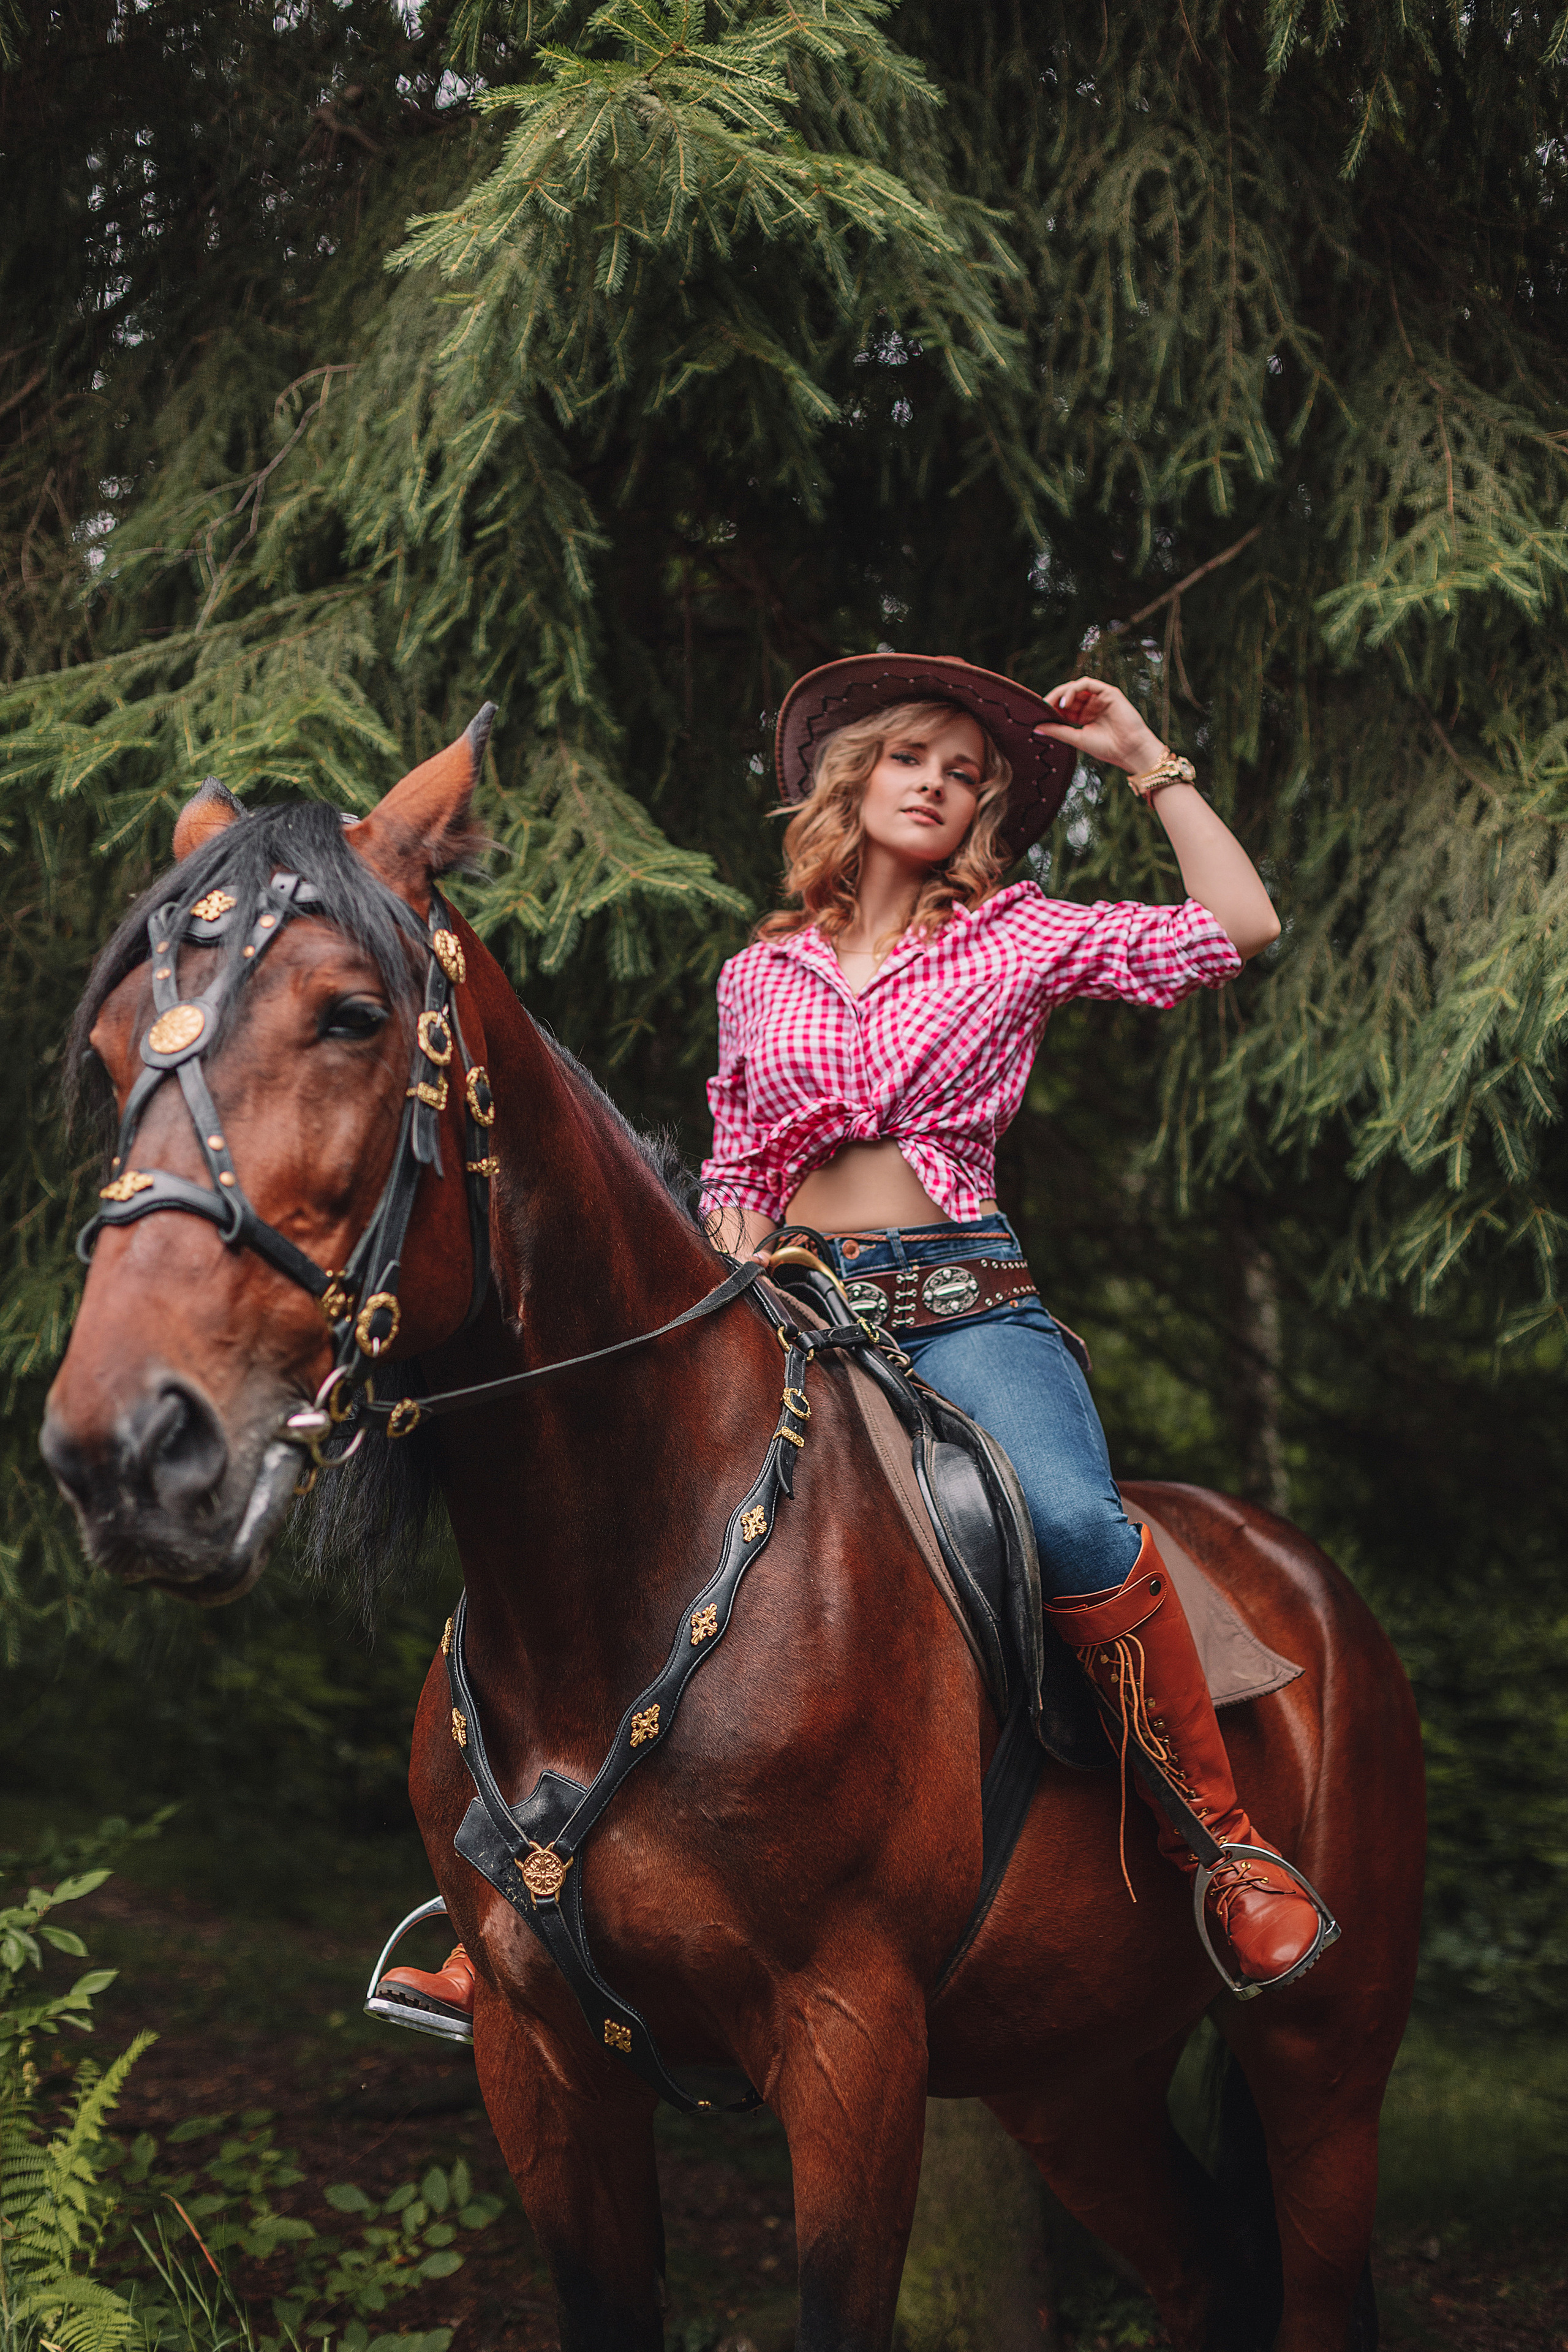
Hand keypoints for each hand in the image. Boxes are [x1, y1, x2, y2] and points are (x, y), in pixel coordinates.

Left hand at [1034, 678, 1166, 777]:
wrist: (1130, 750)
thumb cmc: (1107, 748)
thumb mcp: (1077, 738)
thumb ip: (1058, 731)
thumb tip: (1036, 727)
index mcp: (1084, 716)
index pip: (1063, 707)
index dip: (1050, 708)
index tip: (1037, 714)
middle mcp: (1091, 705)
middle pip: (1068, 695)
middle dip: (1053, 699)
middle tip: (1041, 707)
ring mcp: (1100, 697)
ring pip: (1076, 687)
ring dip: (1062, 693)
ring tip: (1052, 705)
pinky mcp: (1108, 692)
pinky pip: (1087, 683)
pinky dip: (1074, 689)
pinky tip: (1065, 702)